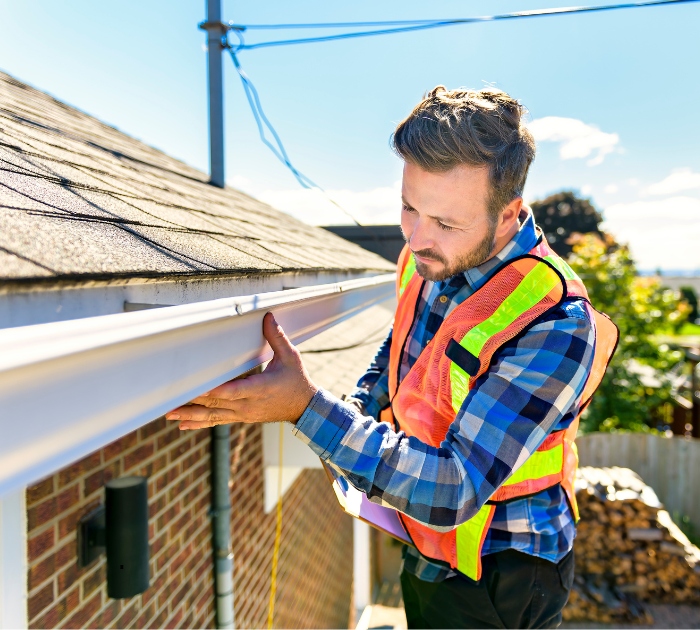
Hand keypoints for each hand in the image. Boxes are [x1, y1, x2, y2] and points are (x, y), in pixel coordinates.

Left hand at [165, 312, 317, 429]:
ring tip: (169, 414)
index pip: (233, 391)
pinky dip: (200, 424)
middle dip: (193, 401)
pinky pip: (217, 421)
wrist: (304, 408)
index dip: (214, 390)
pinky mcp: (241, 418)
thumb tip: (267, 316)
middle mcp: (249, 405)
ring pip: (213, 415)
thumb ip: (276, 337)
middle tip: (171, 399)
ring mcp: (243, 414)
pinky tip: (183, 426)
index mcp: (260, 389)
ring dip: (191, 415)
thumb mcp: (291, 357)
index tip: (197, 388)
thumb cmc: (297, 381)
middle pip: (217, 403)